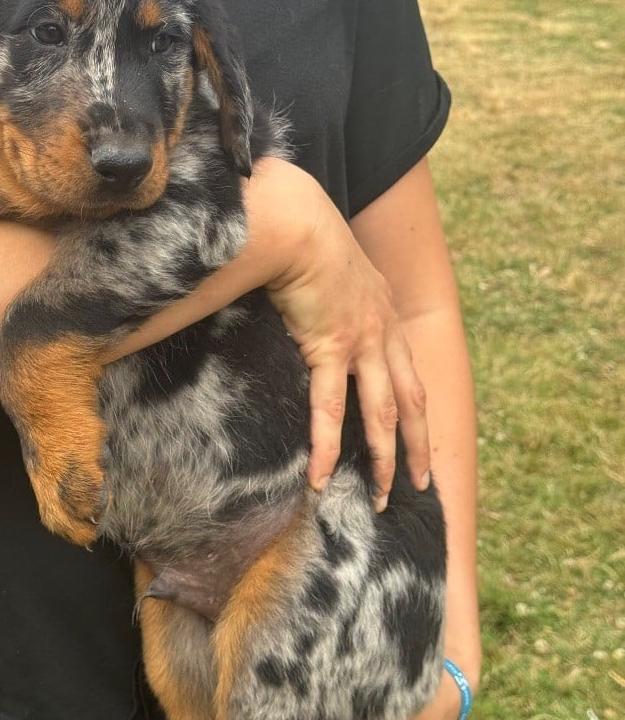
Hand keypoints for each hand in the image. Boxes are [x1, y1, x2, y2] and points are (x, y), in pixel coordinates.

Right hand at [259, 159, 430, 505]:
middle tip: (422, 483)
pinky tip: (321, 476)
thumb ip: (329, 290)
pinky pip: (329, 408)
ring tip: (382, 497)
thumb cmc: (305, 234)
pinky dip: (326, 446)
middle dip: (417, 446)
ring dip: (384, 459)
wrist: (298, 223)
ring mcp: (363, 343)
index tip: (419, 437)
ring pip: (383, 414)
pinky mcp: (332, 348)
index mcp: (385, 315)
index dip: (416, 408)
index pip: (408, 373)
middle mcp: (384, 333)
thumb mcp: (331, 264)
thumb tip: (309, 302)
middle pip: (410, 401)